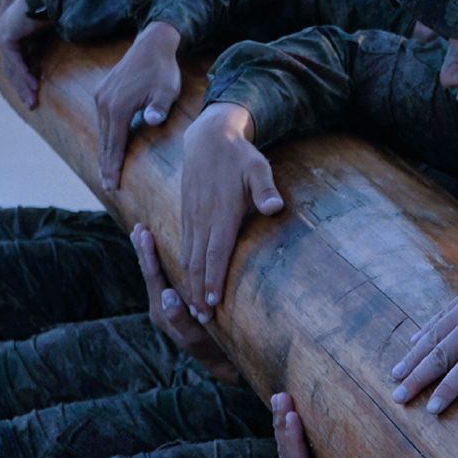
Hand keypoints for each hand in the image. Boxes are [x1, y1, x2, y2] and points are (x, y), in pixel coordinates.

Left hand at [0, 0, 50, 106]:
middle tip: (32, 105)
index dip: (22, 82)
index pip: (13, 64)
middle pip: (10, 69)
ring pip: (12, 69)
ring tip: (34, 101)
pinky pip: (15, 63)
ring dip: (24, 86)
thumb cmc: (50, 11)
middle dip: (22, 89)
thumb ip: (36, 51)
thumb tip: (39, 71)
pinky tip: (35, 87)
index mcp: (7, 34)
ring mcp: (0, 35)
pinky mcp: (5, 37)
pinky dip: (25, 76)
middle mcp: (0, 35)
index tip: (32, 97)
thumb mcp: (42, 37)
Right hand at [95, 23, 183, 190]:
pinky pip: (102, 120)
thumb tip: (151, 121)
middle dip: (106, 165)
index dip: (113, 167)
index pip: (115, 145)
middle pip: (105, 141)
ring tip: (106, 171)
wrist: (151, 45)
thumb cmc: (163, 72)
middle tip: (108, 186)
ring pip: (102, 131)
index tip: (112, 185)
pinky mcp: (102, 92)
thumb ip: (159, 107)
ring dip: (104, 151)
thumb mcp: (166, 91)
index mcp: (118, 107)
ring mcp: (100, 96)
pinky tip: (108, 146)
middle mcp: (104, 103)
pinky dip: (105, 136)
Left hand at [132, 224, 238, 382]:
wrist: (221, 364)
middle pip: (150, 272)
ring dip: (150, 253)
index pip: (153, 277)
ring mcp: (167, 306)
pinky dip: (161, 262)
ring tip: (144, 233)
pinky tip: (165, 251)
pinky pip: (166, 279)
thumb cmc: (212, 350)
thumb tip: (166, 294)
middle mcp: (160, 308)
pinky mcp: (177, 306)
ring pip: (156, 274)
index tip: (144, 233)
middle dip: (144, 249)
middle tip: (138, 226)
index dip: (148, 254)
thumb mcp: (195, 337)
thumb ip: (179, 318)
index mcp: (162, 311)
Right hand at [178, 103, 282, 318]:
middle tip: (202, 320)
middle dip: (198, 292)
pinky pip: (182, 245)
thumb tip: (275, 208)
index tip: (213, 303)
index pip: (216, 252)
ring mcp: (191, 217)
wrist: (208, 138)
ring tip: (194, 309)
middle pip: (197, 262)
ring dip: (189, 284)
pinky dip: (183, 267)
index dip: (213, 279)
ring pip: (186, 256)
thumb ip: (265, 189)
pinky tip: (187, 281)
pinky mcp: (186, 213)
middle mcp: (202, 218)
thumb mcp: (258, 168)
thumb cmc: (239, 156)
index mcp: (221, 213)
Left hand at [272, 392, 383, 457]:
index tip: (292, 415)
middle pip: (287, 455)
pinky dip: (298, 435)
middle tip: (280, 396)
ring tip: (282, 399)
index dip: (293, 440)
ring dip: (286, 426)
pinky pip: (301, 456)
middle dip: (282, 425)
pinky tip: (300, 417)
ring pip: (291, 453)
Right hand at [388, 216, 457, 414]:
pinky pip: (440, 315)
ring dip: (413, 356)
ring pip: (435, 335)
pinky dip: (424, 330)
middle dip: (418, 377)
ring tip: (394, 374)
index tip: (430, 410)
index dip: (448, 389)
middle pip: (441, 354)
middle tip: (397, 397)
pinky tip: (412, 341)